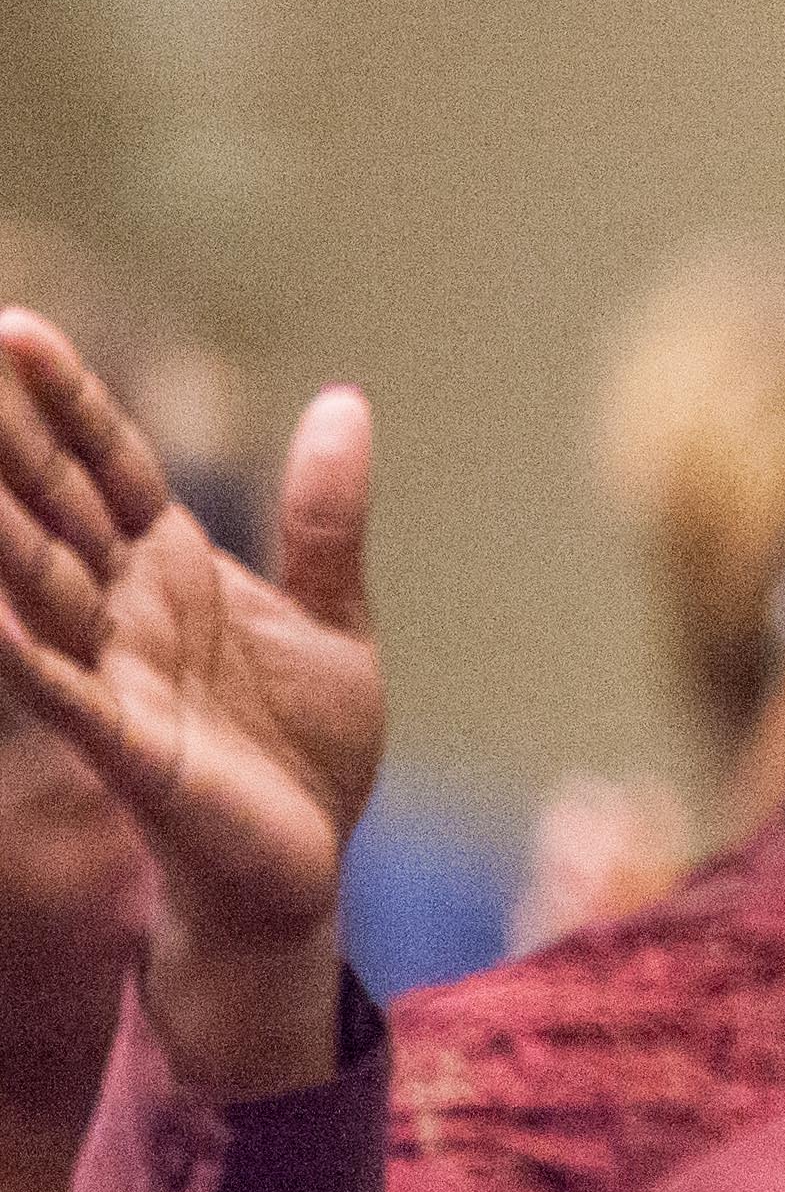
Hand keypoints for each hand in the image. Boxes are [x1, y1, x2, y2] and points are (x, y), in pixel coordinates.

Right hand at [0, 310, 385, 1097]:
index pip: (108, 466)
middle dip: (8, 446)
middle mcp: (128, 610)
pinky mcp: (130, 748)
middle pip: (57, 510)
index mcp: (174, 568)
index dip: (67, 402)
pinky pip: (68, 695)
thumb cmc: (303, 743)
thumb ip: (324, 518)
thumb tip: (344, 403)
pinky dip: (30, 658)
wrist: (308, 861)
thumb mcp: (332, 615)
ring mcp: (118, 675)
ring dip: (0, 538)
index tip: (16, 330)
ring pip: (41, 591)